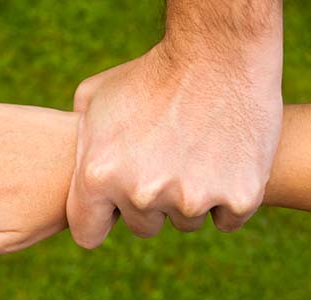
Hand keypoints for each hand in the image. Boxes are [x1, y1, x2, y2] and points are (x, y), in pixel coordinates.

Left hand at [67, 37, 282, 247]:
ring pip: (185, 221)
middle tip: (163, 162)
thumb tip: (71, 167)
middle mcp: (141, 194)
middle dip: (149, 203)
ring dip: (188, 198)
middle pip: (143, 226)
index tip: (112, 210)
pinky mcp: (238, 197)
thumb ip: (76, 142)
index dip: (100, 221)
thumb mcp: (94, 98)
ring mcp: (191, 198)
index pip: (88, 234)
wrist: (218, 53)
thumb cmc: (149, 75)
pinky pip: (227, 218)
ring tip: (194, 153)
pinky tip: (223, 162)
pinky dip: (228, 197)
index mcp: (98, 176)